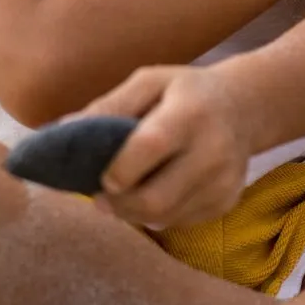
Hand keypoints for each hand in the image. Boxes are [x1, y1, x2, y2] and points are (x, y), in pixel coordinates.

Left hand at [68, 65, 250, 229]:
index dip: (118, 168)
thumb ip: (107, 106)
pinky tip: (156, 190)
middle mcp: (214, 149)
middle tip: (101, 193)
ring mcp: (224, 181)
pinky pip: (179, 222)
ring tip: (125, 190)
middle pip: (154, 198)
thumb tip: (63, 133)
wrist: (242, 107)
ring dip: (133, 211)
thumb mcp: (148, 82)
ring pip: (163, 217)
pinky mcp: (227, 202)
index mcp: (190, 112)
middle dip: (117, 203)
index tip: (100, 173)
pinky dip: (157, 213)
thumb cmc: (183, 92)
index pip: (150, 147)